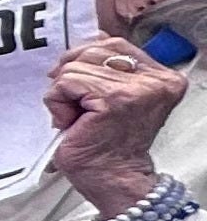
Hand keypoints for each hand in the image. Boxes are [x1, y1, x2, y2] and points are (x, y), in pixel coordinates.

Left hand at [43, 33, 188, 215]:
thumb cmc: (106, 141)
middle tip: (75, 106)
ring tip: (77, 118)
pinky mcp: (114, 99)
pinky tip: (72, 123)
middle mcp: (157, 79)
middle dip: (71, 75)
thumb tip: (86, 42)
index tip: (79, 87)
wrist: (113, 179)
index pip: (113, 42)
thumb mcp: (114, 96)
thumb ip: (109, 68)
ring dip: (63, 94)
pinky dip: (58, 103)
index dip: (84, 59)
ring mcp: (138, 88)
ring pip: (75, 66)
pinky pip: (66, 83)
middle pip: (93, 49)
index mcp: (162, 76)